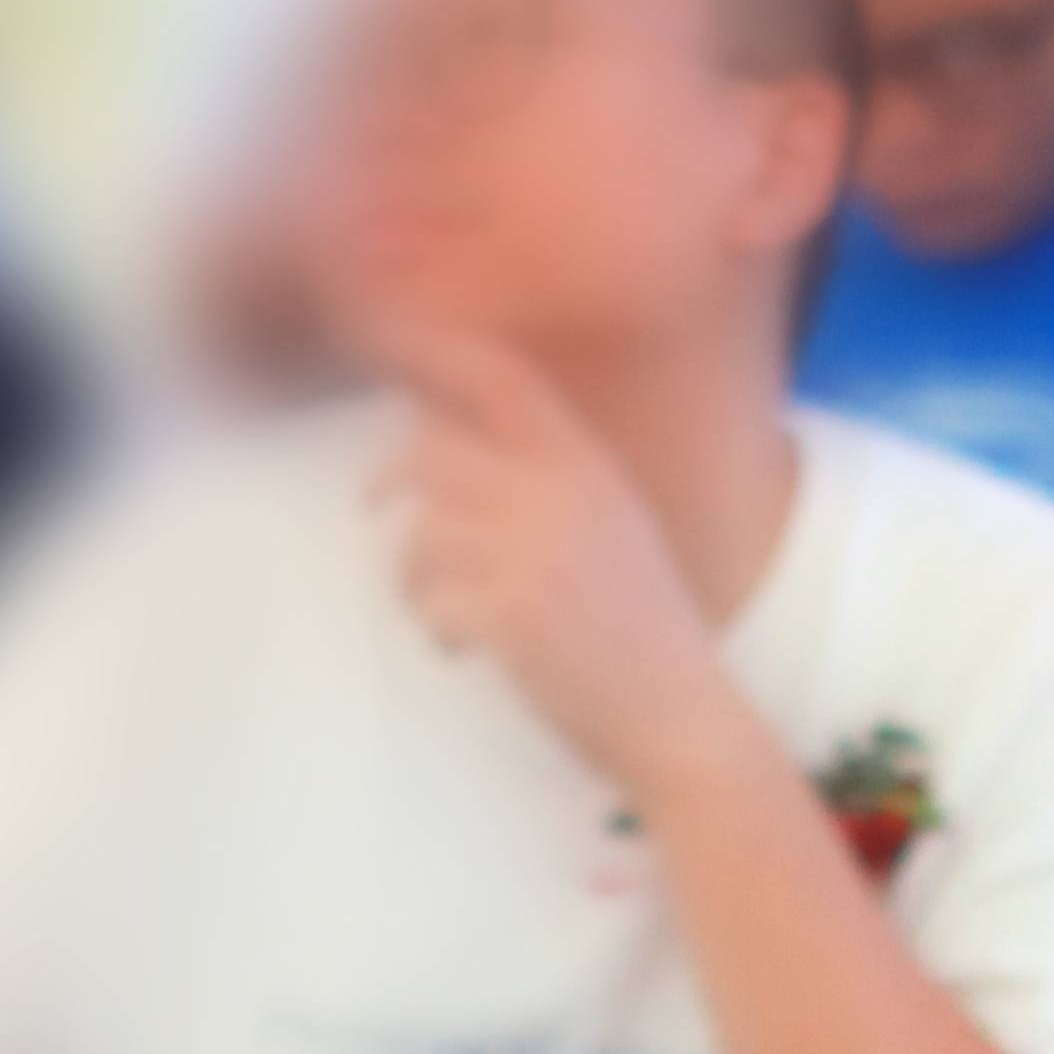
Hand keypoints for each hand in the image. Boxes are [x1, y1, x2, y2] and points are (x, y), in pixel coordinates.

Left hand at [362, 319, 754, 801]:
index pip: (503, 382)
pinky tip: (463, 649)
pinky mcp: (515, 614)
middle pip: (435, 454)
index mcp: (589, 468)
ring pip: (423, 532)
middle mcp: (565, 497)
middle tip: (373, 505)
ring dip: (413, 575)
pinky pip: (432, 601)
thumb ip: (547, 478)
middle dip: (391, 480)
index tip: (383, 335)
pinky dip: (436, 628)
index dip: (436, 351)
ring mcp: (539, 553)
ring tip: (442, 610)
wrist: (680, 718)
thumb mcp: (611, 528)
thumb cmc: (640, 630)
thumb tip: (442, 435)